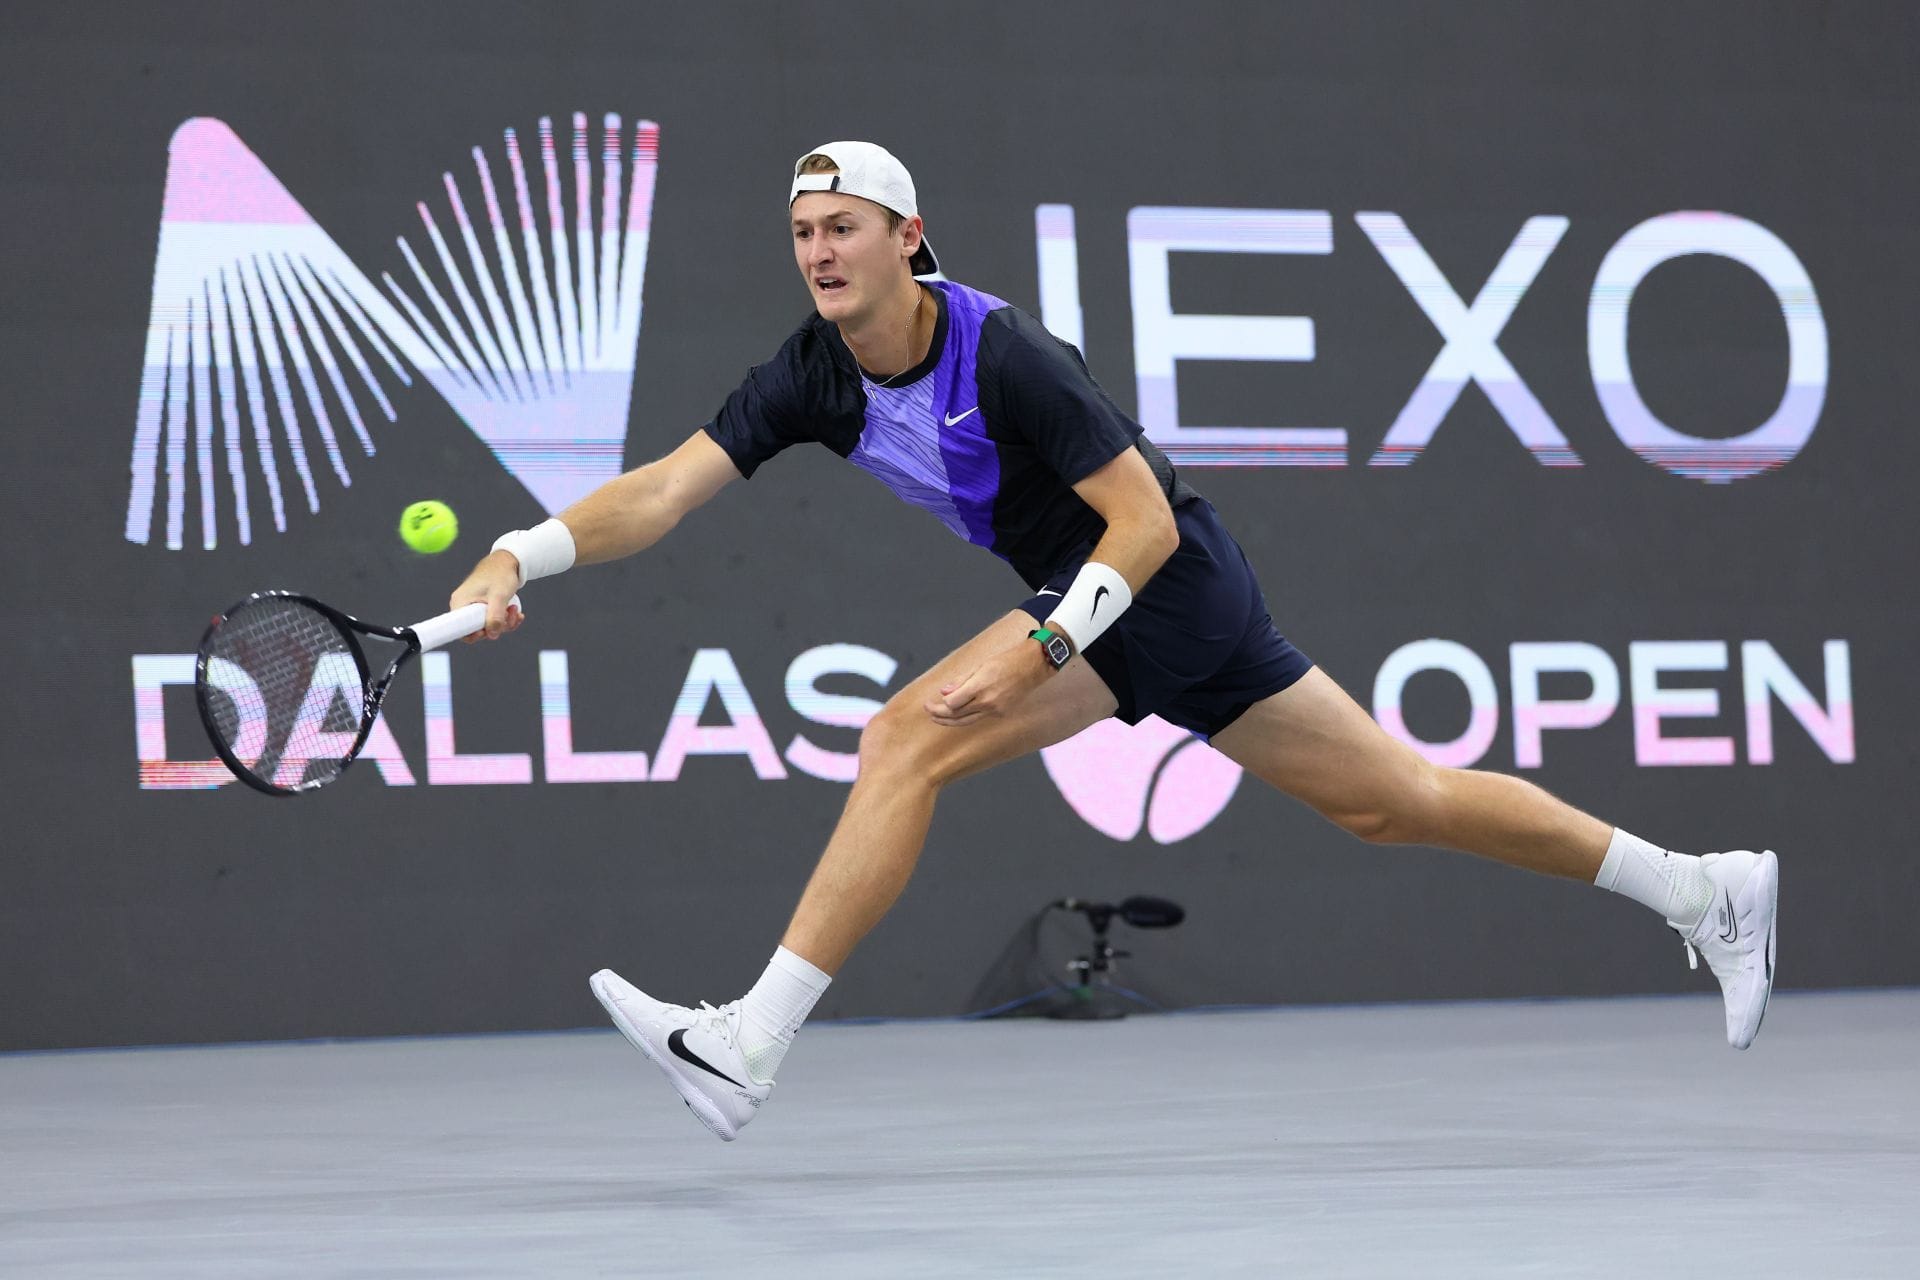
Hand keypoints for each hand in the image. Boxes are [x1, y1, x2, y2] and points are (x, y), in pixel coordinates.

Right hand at [451, 550, 525, 641]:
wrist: (508, 561)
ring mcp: (473, 606)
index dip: (474, 636)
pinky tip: (516, 612)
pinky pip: (492, 619)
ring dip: (505, 622)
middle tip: (510, 615)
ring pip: (488, 625)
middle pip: (476, 629)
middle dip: (497, 627)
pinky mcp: (482, 606)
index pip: (459, 629)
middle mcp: (463, 605)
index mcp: (459, 602)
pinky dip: (505, 619)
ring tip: (515, 610)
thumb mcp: (499, 596)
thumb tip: (492, 635)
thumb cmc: (500, 574)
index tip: (489, 632)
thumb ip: (496, 617)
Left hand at [926, 640, 1050, 726]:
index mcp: (981, 686)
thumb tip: (943, 692)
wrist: (1033, 666)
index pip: (952, 704)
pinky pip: (979, 717)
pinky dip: (966, 716)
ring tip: (937, 718)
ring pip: (966, 721)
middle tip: (928, 710)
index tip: (929, 702)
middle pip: (957, 715)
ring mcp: (995, 709)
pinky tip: (958, 713)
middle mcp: (988, 702)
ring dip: (949, 720)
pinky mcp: (1001, 713)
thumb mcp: (981, 665)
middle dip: (939, 715)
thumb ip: (961, 680)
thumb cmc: (1007, 660)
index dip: (939, 705)